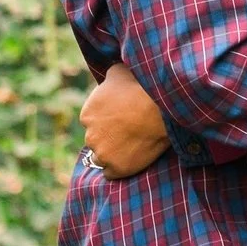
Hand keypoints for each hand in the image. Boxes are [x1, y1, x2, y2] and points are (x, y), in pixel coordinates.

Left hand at [79, 63, 170, 177]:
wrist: (159, 107)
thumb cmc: (140, 86)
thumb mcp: (117, 72)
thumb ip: (107, 78)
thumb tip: (108, 76)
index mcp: (87, 115)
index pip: (92, 123)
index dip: (107, 121)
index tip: (120, 120)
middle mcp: (90, 136)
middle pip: (96, 141)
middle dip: (108, 137)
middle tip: (128, 132)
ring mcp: (102, 154)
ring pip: (103, 158)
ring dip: (113, 154)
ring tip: (132, 146)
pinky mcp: (116, 168)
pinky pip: (112, 173)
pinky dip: (120, 167)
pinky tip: (132, 157)